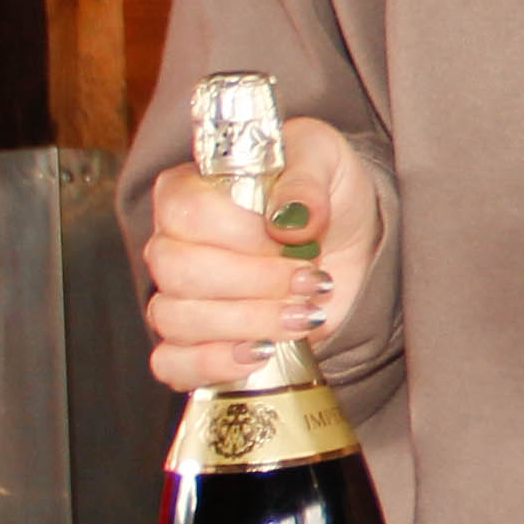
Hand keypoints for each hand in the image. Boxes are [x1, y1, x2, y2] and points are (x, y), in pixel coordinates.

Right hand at [144, 116, 385, 388]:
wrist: (351, 240)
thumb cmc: (323, 191)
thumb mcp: (324, 159)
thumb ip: (305, 177)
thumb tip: (287, 217)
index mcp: (189, 190)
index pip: (185, 212)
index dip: (239, 232)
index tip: (288, 236)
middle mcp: (174, 244)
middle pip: (179, 271)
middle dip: (253, 282)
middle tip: (307, 279)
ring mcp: (180, 297)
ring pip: (177, 319)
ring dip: (248, 322)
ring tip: (303, 315)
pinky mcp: (198, 343)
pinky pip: (172, 364)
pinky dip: (213, 364)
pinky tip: (259, 353)